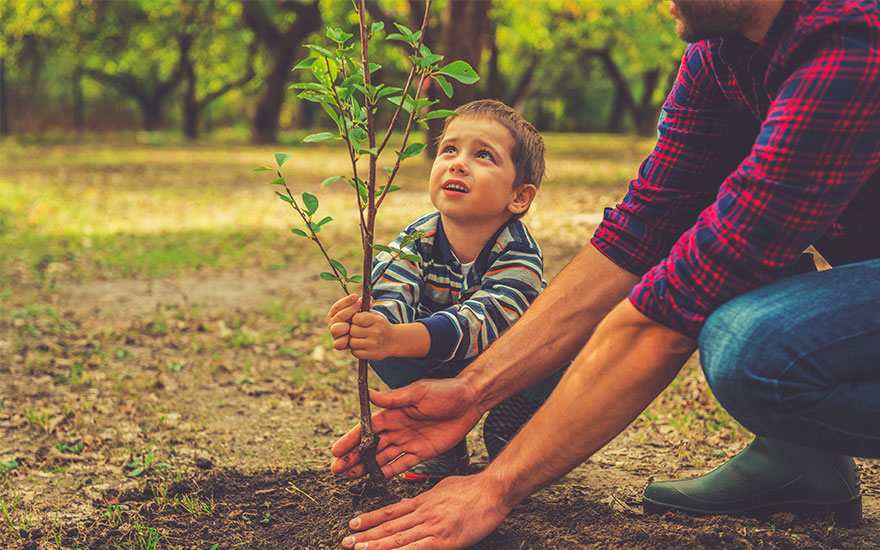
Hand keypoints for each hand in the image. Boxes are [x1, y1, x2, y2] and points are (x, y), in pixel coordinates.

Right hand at [327, 294, 360, 349]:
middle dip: (350, 310)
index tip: (356, 297)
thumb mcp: (361, 311)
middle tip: (360, 305)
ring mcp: (335, 334)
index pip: (337, 306)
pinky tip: (349, 337)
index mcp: (335, 314)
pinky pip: (337, 344)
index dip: (346, 301)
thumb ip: (363, 304)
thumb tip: (370, 300)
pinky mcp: (339, 344)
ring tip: (354, 323)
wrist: (363, 335)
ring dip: (345, 325)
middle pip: (339, 316)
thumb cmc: (360, 320)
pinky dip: (343, 340)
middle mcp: (333, 324)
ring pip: (335, 329)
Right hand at [331, 379, 482, 479]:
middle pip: (370, 446)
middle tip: (337, 469)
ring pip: (382, 457)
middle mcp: (398, 428)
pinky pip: (402, 464)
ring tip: (350, 476)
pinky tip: (375, 478)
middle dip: (353, 457)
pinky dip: (388, 472)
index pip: (367, 428)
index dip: (351, 439)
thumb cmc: (445, 392)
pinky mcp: (422, 452)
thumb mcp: (419, 392)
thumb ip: (394, 398)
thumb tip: (369, 394)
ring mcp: (409, 441)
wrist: (470, 401)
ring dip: (366, 466)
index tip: (336, 451)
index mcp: (393, 412)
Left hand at [341, 472, 510, 548]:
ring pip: (398, 538)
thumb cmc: (473, 488)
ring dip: (376, 545)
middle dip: (366, 535)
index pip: (391, 512)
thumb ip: (426, 497)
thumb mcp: (443, 487)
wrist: (492, 490)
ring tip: (358, 548)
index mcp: (423, 500)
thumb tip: (410, 502)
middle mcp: (423, 513)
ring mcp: (432, 526)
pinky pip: (417, 548)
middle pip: (389, 526)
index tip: (354, 524)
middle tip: (347, 541)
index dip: (371, 518)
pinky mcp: (444, 539)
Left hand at [349, 311, 395, 359]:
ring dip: (353, 341)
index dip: (354, 319)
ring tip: (359, 339)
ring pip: (352, 342)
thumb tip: (348, 311)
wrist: (394, 340)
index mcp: (376, 321)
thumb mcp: (376, 316)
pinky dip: (356, 350)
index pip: (356, 318)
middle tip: (357, 331)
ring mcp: (374, 344)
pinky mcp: (372, 355)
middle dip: (352, 330)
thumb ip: (363, 312)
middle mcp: (376, 332)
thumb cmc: (380, 326)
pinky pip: (355, 352)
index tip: (357, 321)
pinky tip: (361, 346)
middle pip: (352, 331)